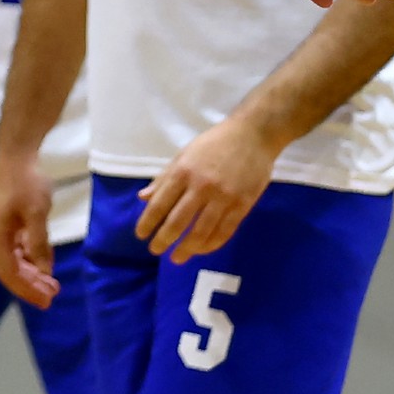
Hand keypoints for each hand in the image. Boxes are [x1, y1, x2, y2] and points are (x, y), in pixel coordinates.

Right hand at [0, 151, 58, 307]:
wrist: (17, 156)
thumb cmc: (25, 183)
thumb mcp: (36, 214)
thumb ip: (38, 243)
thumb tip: (43, 270)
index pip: (9, 272)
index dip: (26, 289)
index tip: (45, 301)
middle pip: (11, 269)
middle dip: (31, 284)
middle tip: (53, 295)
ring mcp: (3, 229)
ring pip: (16, 260)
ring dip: (32, 273)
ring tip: (52, 284)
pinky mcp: (11, 222)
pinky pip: (20, 248)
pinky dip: (32, 259)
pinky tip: (46, 263)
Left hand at [136, 117, 277, 263]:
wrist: (253, 136)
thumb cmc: (214, 144)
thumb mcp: (183, 155)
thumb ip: (163, 178)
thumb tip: (143, 198)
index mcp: (182, 172)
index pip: (159, 204)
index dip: (148, 222)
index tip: (141, 235)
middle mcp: (201, 187)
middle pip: (178, 221)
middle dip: (164, 239)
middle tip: (156, 251)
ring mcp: (223, 197)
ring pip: (202, 231)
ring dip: (187, 248)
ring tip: (177, 258)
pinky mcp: (243, 205)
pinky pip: (225, 231)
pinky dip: (211, 244)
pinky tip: (202, 250)